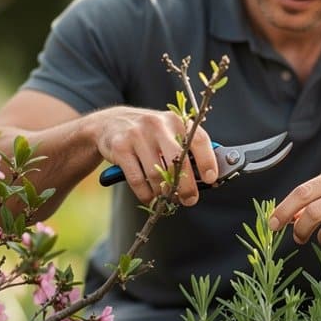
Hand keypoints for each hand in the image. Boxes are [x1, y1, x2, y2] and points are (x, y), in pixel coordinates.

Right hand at [93, 107, 218, 205]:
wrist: (109, 123)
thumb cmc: (148, 133)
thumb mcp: (168, 132)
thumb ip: (187, 150)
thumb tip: (209, 177)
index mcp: (175, 121)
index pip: (198, 140)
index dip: (207, 161)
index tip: (211, 178)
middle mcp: (157, 125)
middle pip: (178, 162)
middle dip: (186, 186)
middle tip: (189, 199)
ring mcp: (137, 135)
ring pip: (156, 175)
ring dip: (163, 192)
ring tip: (166, 197)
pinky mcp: (120, 148)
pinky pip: (137, 180)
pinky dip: (145, 194)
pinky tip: (149, 196)